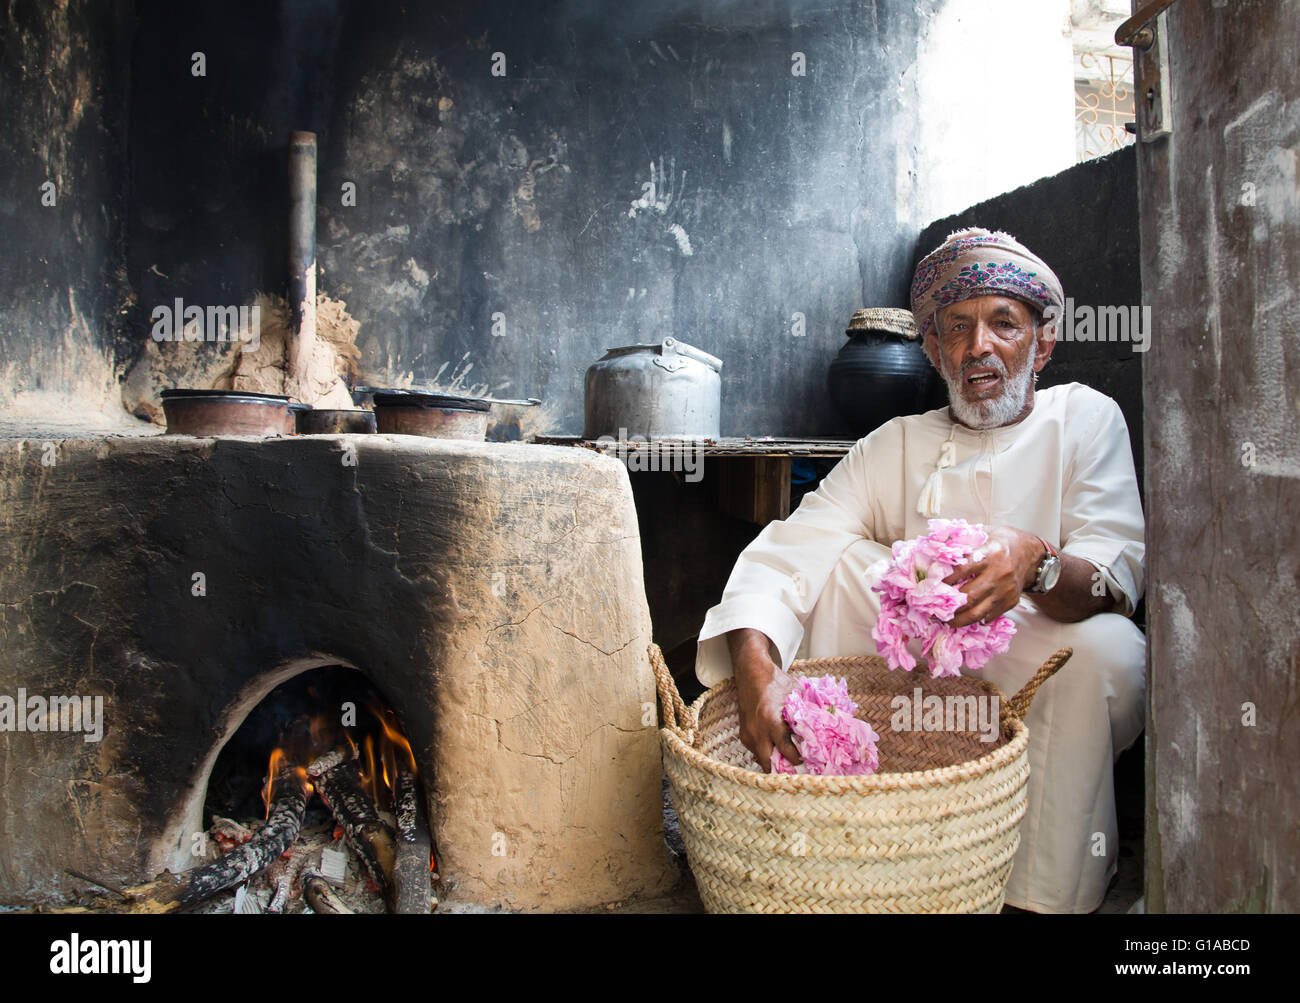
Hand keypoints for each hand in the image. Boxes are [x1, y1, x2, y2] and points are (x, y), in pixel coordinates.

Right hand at [726, 628, 801, 772]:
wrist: (751, 672)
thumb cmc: (776, 682)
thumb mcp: (796, 694)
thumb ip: (808, 711)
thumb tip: (829, 721)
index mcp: (772, 722)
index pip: (786, 752)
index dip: (798, 759)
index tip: (808, 760)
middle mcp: (757, 731)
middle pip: (769, 764)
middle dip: (783, 769)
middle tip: (796, 769)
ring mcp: (748, 733)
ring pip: (760, 759)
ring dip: (773, 761)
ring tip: (787, 760)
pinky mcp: (743, 733)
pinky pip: (755, 751)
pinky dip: (765, 751)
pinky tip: (776, 748)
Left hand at [943, 525, 1044, 628]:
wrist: (1030, 553)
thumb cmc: (1001, 542)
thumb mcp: (982, 533)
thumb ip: (960, 540)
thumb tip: (934, 546)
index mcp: (991, 553)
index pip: (963, 569)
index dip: (946, 579)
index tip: (933, 586)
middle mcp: (1000, 573)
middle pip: (969, 595)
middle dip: (949, 606)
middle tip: (934, 611)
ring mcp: (1006, 589)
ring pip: (978, 611)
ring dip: (960, 620)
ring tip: (946, 622)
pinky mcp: (1011, 600)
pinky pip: (990, 615)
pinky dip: (976, 619)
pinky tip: (964, 619)